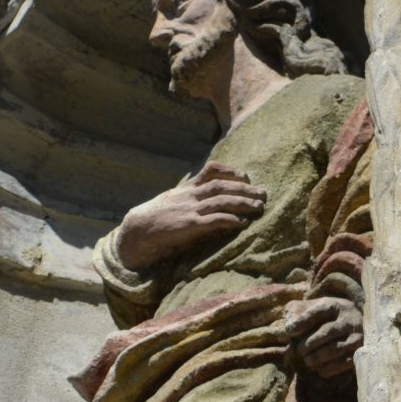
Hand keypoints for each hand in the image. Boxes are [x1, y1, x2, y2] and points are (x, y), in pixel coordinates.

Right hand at [114, 163, 266, 269]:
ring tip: (259, 207)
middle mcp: (189, 196)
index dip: (230, 171)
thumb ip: (186, 199)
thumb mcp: (169, 202)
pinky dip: (230, 220)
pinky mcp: (188, 226)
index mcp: (185, 189)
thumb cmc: (153, 219)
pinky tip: (242, 223)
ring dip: (243, 203)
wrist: (136, 230)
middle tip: (264, 193)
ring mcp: (189, 210)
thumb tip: (202, 201)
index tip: (246, 176)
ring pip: (221, 201)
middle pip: (222, 186)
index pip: (210, 171)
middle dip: (245, 189)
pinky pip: (213, 220)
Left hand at [285, 296, 362, 378]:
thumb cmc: (325, 317)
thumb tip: (288, 326)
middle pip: (328, 331)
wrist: (354, 324)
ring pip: (337, 348)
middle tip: (300, 350)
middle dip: (311, 342)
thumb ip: (296, 311)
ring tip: (307, 360)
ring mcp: (357, 336)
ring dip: (319, 356)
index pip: (318, 311)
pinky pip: (345, 362)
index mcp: (335, 306)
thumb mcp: (312, 307)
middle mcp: (349, 319)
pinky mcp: (360, 352)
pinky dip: (331, 368)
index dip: (303, 321)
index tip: (288, 330)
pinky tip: (320, 370)